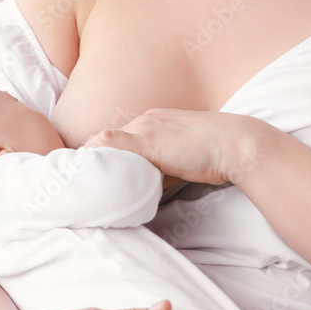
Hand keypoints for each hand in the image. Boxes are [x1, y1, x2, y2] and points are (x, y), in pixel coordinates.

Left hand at [84, 108, 267, 185]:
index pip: (116, 139)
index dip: (101, 158)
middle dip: (88, 160)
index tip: (90, 176)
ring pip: (103, 142)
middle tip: (74, 183)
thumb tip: (142, 190)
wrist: (237, 145)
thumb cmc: (214, 157)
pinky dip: (96, 160)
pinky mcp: (147, 139)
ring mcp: (144, 127)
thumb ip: (157, 172)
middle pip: (104, 139)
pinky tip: (88, 178)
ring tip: (76, 184)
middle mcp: (145, 119)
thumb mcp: (179, 162)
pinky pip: (110, 145)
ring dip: (90, 163)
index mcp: (152, 121)